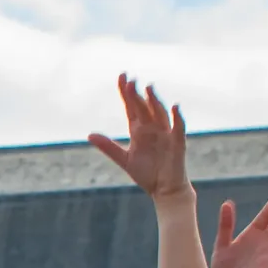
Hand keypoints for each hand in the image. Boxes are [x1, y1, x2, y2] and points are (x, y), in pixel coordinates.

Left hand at [87, 75, 190, 197]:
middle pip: (143, 108)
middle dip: (137, 95)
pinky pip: (178, 128)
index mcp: (139, 131)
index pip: (131, 107)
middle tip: (130, 81)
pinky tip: (174, 107)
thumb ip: (108, 147)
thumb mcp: (124, 160)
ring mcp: (165, 134)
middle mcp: (152, 128)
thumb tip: (89, 135)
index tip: (122, 77)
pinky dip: (177, 118)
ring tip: (148, 88)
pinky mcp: (177, 143)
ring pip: (159, 113)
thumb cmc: (146, 174)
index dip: (126, 93)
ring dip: (154, 101)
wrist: (164, 190)